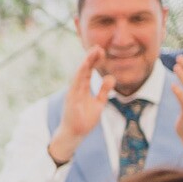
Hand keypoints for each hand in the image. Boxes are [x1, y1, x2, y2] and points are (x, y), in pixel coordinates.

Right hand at [48, 48, 112, 164]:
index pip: (88, 71)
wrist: (74, 134)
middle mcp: (76, 88)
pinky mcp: (71, 99)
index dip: (94, 60)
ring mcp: (73, 92)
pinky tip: (85, 66)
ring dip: (86, 62)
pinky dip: (80, 74)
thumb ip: (104, 90)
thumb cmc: (84, 119)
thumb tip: (111, 77)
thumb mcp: (98, 103)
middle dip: (90, 58)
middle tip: (98, 47)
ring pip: (79, 74)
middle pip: (83, 69)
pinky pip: (76, 84)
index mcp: (82, 88)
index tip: (101, 50)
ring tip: (93, 52)